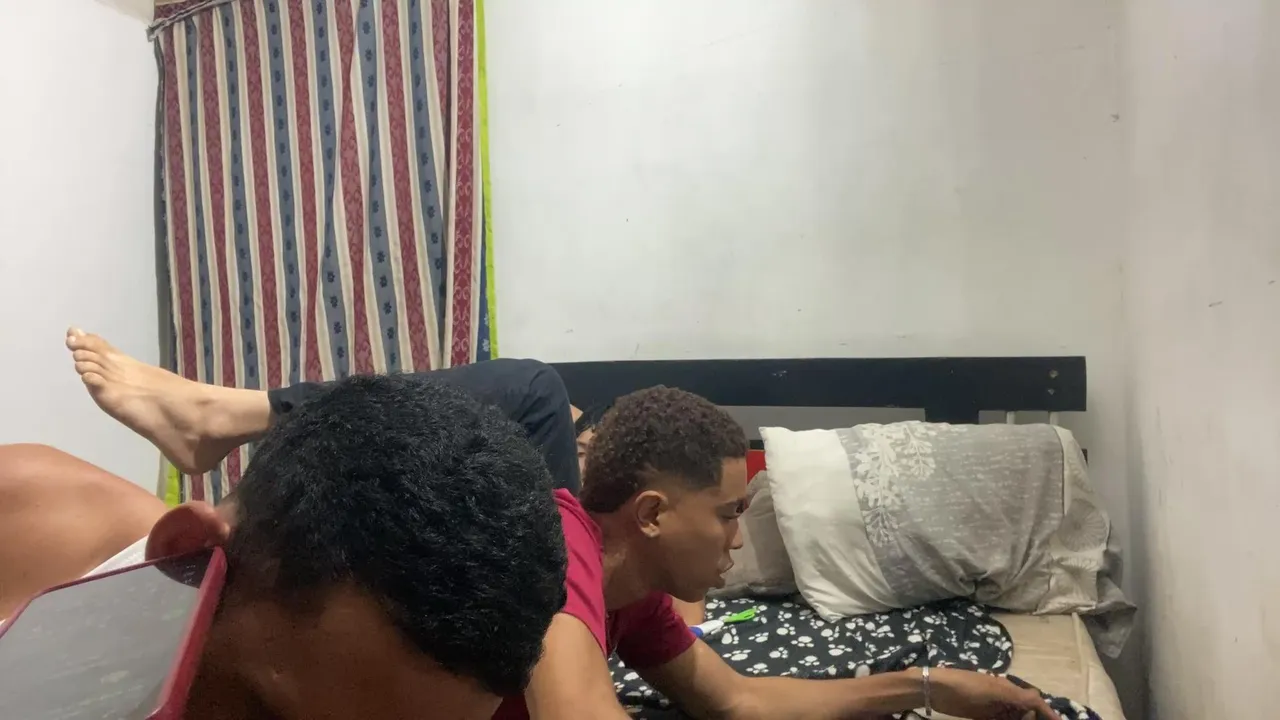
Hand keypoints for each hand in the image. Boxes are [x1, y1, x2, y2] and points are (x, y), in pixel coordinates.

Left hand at [929, 667, 1058, 719]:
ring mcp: (993, 707)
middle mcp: (1004, 697)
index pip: (1034, 700)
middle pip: (1026, 711)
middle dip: (1034, 718)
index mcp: (1008, 687)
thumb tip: (1040, 697)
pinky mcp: (982, 715)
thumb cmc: (966, 686)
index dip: (1047, 712)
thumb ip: (1016, 696)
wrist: (936, 689)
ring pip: (1014, 717)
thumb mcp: (993, 690)